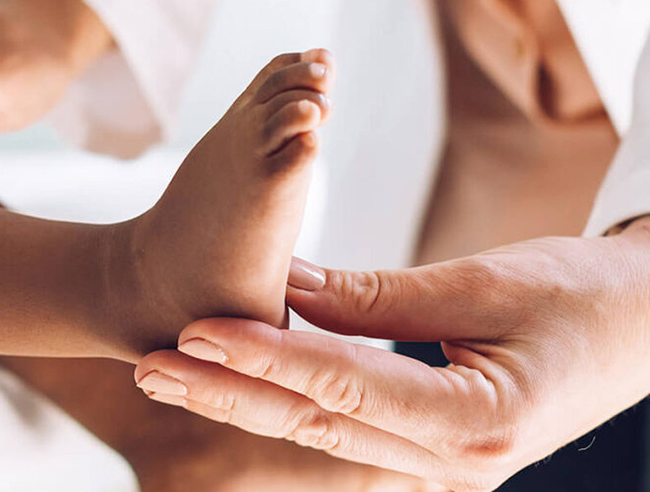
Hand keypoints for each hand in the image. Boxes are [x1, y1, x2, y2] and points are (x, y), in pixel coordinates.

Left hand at [135, 220, 649, 490]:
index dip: (265, 356)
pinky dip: (285, 398)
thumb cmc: (584, 298)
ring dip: (240, 397)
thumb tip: (284, 285)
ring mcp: (438, 463)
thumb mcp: (487, 284)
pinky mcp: (427, 445)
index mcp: (476, 423)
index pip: (343, 385)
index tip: (195, 329)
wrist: (644, 326)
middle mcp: (450, 461)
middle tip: (148, 362)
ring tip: (169, 371)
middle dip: (226, 390)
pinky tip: (234, 380)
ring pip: (317, 428)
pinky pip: (341, 423)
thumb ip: (379, 295)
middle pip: (314, 420)